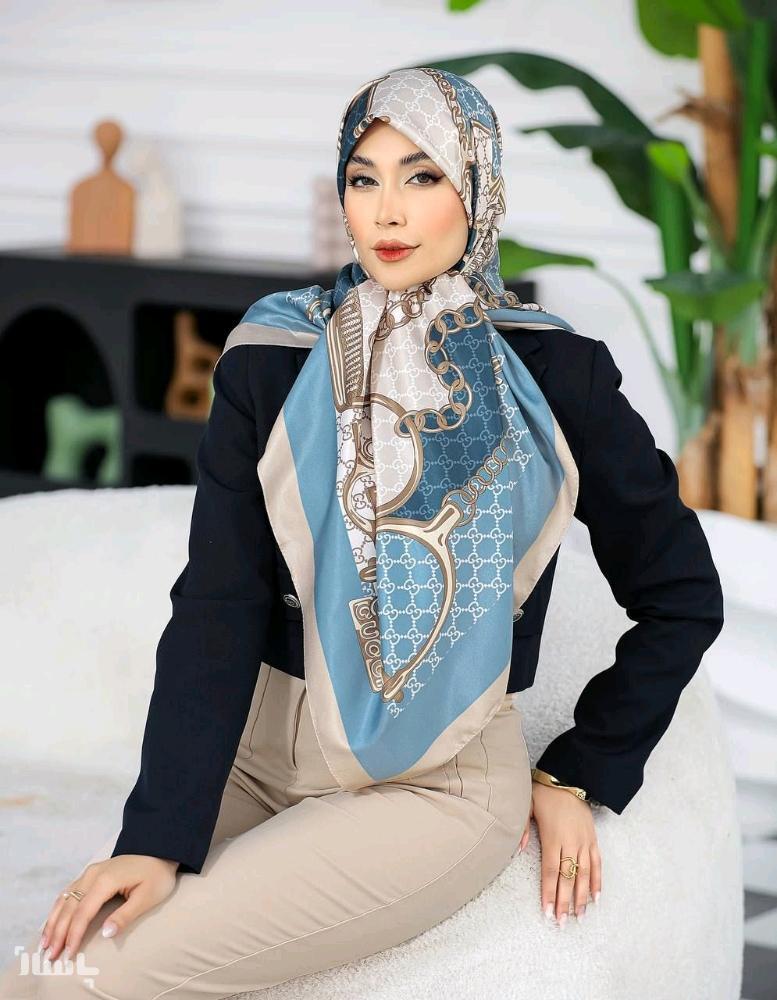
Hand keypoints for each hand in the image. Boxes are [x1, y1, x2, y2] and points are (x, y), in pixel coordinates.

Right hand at [39, 854, 178, 961]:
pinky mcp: (92, 873)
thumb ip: (125, 915)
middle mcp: (93, 874)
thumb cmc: (157, 876)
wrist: (160, 851)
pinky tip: (53, 921)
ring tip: (45, 943)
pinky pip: (69, 891)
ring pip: (65, 898)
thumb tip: (105, 933)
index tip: (68, 954)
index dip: (73, 934)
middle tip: (51, 955)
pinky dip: (59, 908)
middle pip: (70, 906)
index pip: (83, 912)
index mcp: (106, 880)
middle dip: (58, 932)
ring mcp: (91, 872)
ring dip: (54, 921)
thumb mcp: (147, 897)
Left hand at [524, 782, 600, 924]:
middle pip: (567, 878)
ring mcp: (584, 842)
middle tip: (561, 923)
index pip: (551, 871)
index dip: (549, 893)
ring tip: (579, 917)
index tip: (547, 912)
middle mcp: (570, 842)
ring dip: (582, 898)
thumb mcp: (526, 805)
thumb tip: (517, 850)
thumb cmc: (544, 792)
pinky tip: (596, 898)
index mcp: (552, 837)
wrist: (569, 777)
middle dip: (564, 903)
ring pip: (584, 875)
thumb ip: (521, 829)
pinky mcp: (593, 839)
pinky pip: (597, 864)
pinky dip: (598, 881)